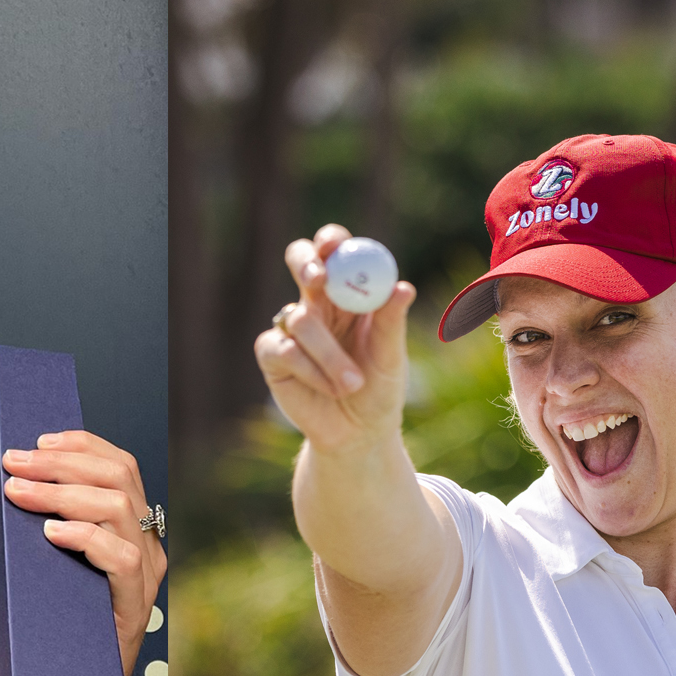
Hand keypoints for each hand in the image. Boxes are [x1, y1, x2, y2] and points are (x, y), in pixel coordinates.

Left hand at [1, 431, 164, 675]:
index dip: (81, 444)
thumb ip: (46, 528)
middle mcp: (147, 545)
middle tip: (13, 464)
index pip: (120, 465)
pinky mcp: (137, 609)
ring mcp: (147, 577)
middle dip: (60, 463)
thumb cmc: (56, 628)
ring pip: (118, 508)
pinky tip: (50, 535)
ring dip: (61, 492)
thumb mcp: (53, 567)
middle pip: (118, 476)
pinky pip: (122, 558)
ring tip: (19, 494)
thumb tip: (5, 485)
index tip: (38, 440)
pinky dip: (84, 537)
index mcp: (131, 528)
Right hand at [253, 223, 416, 453]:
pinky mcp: (273, 355)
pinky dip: (312, 371)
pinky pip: (285, 350)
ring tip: (352, 383)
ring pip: (300, 318)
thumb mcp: (391, 356)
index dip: (331, 242)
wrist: (359, 433)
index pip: (335, 251)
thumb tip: (402, 287)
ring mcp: (292, 328)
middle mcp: (318, 302)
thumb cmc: (380, 389)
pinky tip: (329, 389)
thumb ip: (391, 322)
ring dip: (329, 353)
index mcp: (349, 292)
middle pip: (300, 260)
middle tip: (317, 277)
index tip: (334, 244)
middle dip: (305, 263)